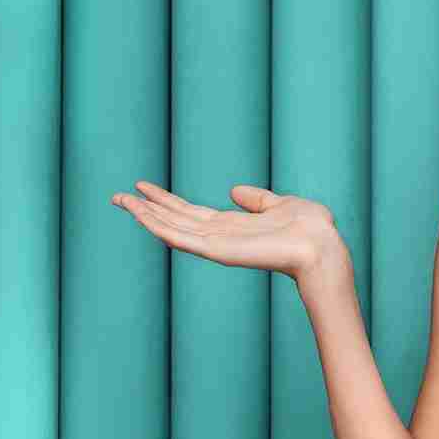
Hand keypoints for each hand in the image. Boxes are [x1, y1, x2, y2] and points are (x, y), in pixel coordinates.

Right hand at [111, 181, 344, 283]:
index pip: (190, 212)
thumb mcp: (280, 204)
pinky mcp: (217, 251)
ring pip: (171, 228)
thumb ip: (257, 199)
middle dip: (146, 208)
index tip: (143, 187)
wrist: (321, 246)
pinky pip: (182, 238)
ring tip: (121, 200)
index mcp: (232, 226)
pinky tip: (142, 216)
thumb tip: (234, 191)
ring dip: (145, 215)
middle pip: (174, 219)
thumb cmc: (310, 229)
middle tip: (117, 195)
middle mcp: (219, 236)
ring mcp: (216, 245)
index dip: (166, 200)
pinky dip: (160, 227)